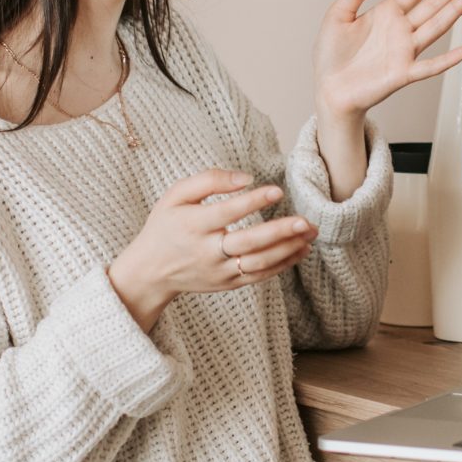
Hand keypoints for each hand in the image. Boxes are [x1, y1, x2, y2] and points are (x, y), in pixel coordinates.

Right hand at [107, 168, 313, 330]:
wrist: (150, 271)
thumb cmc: (166, 226)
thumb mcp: (175, 196)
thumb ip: (208, 180)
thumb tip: (246, 178)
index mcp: (193, 225)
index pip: (227, 213)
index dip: (252, 202)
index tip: (277, 190)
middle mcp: (207, 251)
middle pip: (249, 243)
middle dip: (280, 232)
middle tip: (306, 221)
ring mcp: (219, 271)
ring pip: (259, 263)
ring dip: (288, 249)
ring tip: (310, 234)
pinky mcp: (227, 284)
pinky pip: (259, 276)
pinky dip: (282, 265)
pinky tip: (300, 250)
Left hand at [313, 0, 461, 119]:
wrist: (329, 89)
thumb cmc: (332, 55)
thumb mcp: (338, 15)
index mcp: (388, 13)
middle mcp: (402, 29)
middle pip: (435, 3)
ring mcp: (406, 51)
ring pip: (437, 26)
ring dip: (456, 10)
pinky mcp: (403, 74)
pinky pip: (430, 66)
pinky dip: (448, 60)